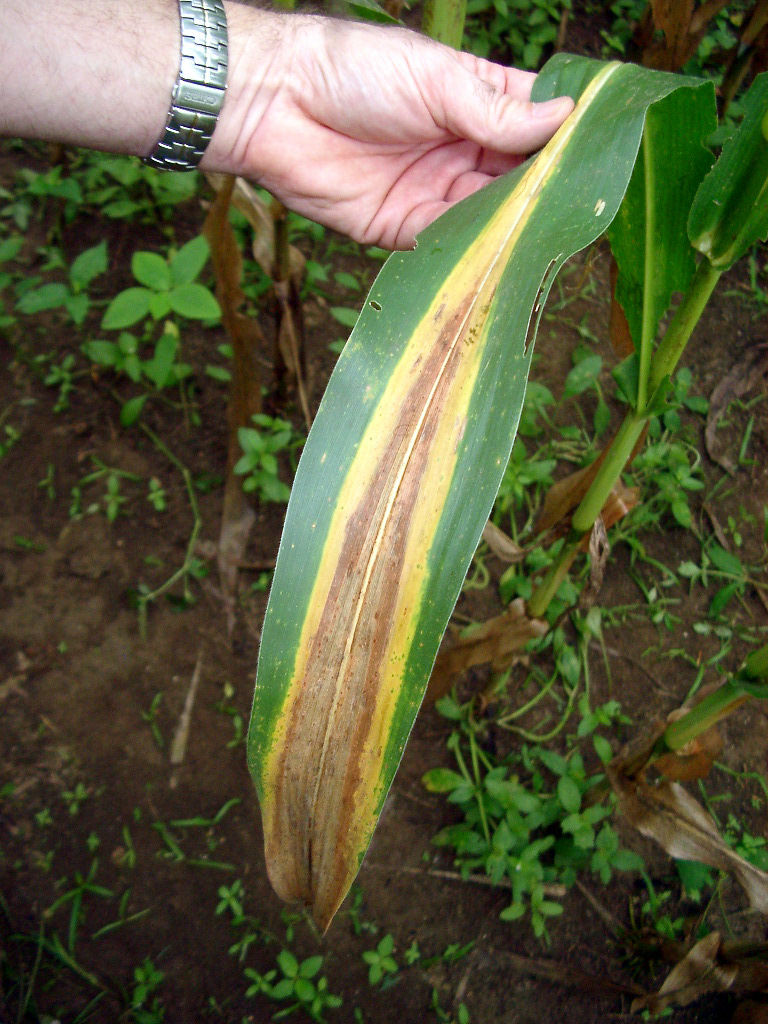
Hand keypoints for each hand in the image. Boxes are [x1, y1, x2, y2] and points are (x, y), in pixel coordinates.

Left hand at [215, 12, 573, 248]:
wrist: (276, 106)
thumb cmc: (354, 70)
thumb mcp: (436, 80)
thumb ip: (496, 109)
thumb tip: (564, 118)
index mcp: (471, 99)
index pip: (531, 121)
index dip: (563, 138)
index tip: (599, 155)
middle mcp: (458, 147)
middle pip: (514, 176)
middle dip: (542, 189)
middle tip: (579, 204)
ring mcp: (432, 189)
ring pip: (486, 213)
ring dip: (512, 222)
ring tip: (547, 232)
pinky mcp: (403, 227)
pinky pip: (447, 241)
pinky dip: (473, 246)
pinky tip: (501, 250)